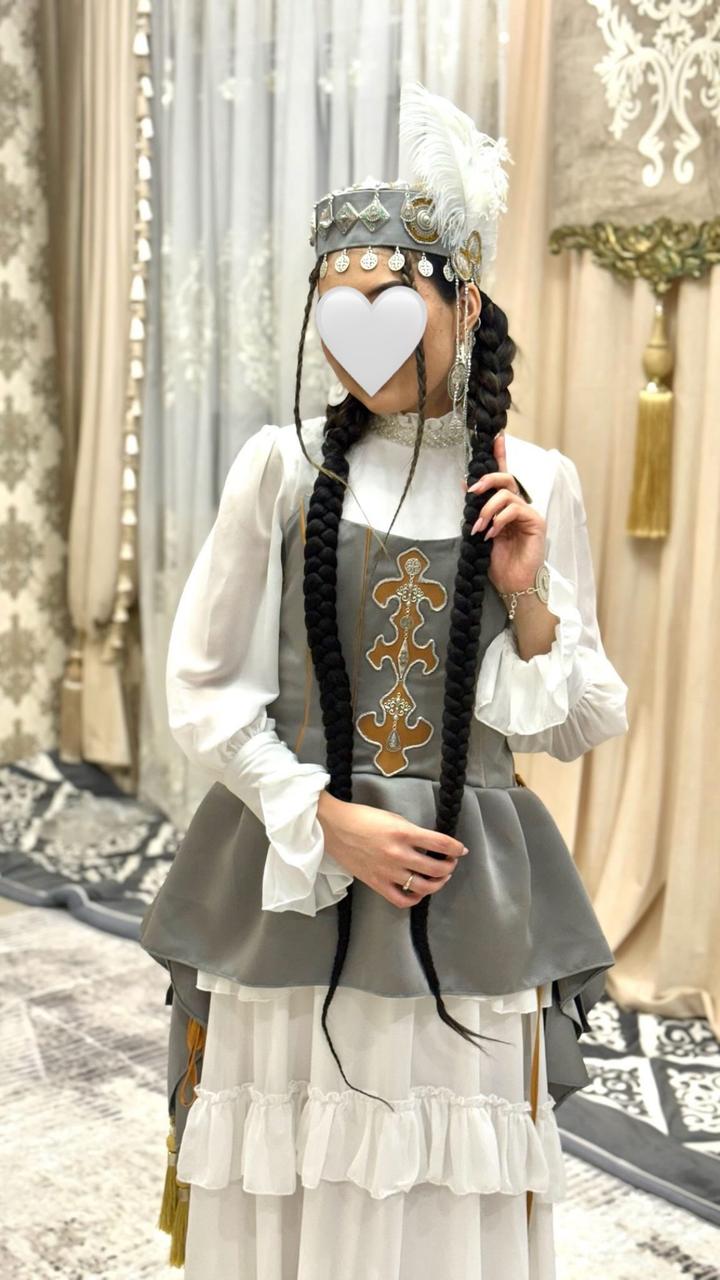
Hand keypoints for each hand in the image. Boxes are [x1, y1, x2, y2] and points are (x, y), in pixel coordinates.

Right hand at [316, 791, 467, 909]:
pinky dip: (415, 899)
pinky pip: (402, 900)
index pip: (441, 843)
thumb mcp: (392, 818)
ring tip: (440, 877)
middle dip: (449, 866)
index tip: (461, 849)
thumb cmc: (362, 818)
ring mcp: (388, 872)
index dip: (456, 848)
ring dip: (438, 883)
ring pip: (423, 886)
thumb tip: (430, 843)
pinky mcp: (377, 883)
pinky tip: (418, 891)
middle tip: (450, 862)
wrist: (334, 827)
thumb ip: (412, 832)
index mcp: (403, 833)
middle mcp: (398, 854)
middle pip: (437, 867)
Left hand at [463, 431, 546, 594]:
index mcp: (506, 506)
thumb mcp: (480, 531)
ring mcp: (528, 513)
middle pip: (505, 478)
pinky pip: (515, 509)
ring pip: (507, 494)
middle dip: (487, 480)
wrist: (512, 583)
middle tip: (472, 492)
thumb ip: (475, 508)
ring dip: (487, 509)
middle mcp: (519, 505)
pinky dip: (500, 519)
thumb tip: (464, 483)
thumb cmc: (498, 561)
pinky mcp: (535, 522)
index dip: (500, 455)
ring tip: (479, 528)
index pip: (503, 475)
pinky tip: (493, 533)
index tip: (496, 436)